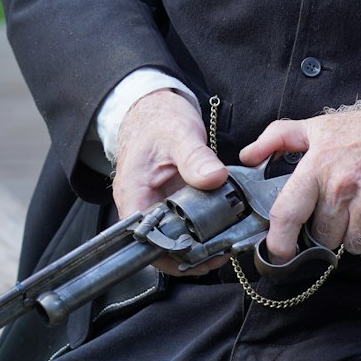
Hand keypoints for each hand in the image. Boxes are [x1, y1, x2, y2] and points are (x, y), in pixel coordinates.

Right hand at [112, 89, 229, 274]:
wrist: (154, 106)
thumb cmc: (158, 118)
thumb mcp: (180, 134)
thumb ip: (195, 158)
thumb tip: (214, 179)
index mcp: (133, 194)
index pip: (147, 240)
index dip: (172, 254)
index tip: (202, 255)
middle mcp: (141, 205)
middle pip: (163, 244)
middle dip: (192, 253)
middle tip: (223, 251)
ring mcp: (157, 204)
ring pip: (176, 236)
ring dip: (200, 243)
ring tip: (227, 243)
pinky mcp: (171, 200)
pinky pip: (186, 222)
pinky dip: (203, 227)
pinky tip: (223, 227)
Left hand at [239, 105, 360, 261]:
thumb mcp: (322, 126)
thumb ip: (279, 137)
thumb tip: (248, 156)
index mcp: (319, 164)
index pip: (288, 212)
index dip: (279, 241)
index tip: (279, 251)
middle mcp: (343, 185)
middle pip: (324, 235)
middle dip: (332, 227)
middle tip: (346, 205)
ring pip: (352, 245)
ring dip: (358, 234)